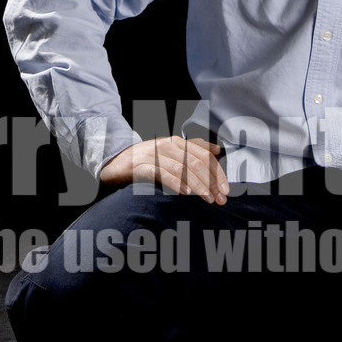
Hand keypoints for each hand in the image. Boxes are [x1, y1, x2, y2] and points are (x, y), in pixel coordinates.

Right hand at [100, 136, 229, 203]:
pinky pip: (162, 173)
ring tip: (208, 198)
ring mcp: (154, 155)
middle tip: (219, 199)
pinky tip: (186, 193)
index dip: (217, 173)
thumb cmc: (146, 160)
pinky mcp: (141, 166)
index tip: (225, 190)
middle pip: (196, 163)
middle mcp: (167, 146)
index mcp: (177, 142)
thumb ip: (193, 149)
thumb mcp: (171, 152)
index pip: (204, 155)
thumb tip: (216, 149)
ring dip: (198, 185)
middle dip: (211, 182)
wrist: (115, 162)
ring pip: (182, 168)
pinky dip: (176, 183)